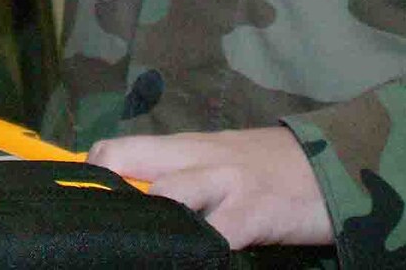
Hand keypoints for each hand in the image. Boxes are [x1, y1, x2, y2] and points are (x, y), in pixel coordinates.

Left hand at [88, 125, 332, 250]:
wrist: (338, 165)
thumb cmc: (271, 170)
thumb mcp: (220, 163)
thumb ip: (179, 177)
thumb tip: (134, 202)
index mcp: (183, 146)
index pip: (116, 150)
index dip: (88, 178)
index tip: (67, 205)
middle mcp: (195, 156)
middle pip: (123, 160)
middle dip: (101, 195)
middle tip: (92, 233)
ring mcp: (223, 182)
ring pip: (164, 197)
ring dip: (146, 225)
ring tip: (128, 250)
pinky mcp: (252, 213)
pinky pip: (212, 240)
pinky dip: (195, 255)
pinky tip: (190, 262)